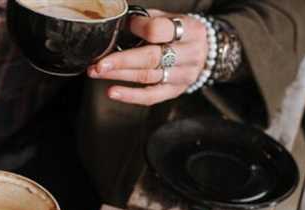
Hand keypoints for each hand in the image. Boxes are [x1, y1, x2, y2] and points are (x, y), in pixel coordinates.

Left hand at [87, 10, 207, 105]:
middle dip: (121, 61)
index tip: (124, 25)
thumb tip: (118, 20)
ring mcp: (183, 75)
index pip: (160, 30)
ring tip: (96, 72)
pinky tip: (112, 92)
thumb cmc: (183, 32)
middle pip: (151, 58)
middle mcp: (189, 54)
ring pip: (147, 77)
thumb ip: (148, 20)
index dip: (139, 28)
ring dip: (118, 75)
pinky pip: (151, 96)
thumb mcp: (171, 18)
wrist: (208, 51)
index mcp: (189, 30)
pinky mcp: (175, 91)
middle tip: (99, 63)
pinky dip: (130, 96)